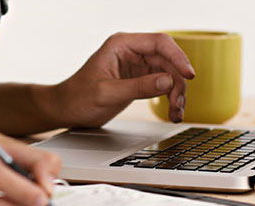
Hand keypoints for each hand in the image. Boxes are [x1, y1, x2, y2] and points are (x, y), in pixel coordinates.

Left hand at [46, 32, 196, 126]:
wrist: (66, 109)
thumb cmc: (77, 98)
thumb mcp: (107, 94)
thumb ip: (138, 87)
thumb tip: (167, 81)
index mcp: (121, 45)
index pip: (159, 43)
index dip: (178, 57)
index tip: (188, 75)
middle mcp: (132, 51)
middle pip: (168, 60)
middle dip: (177, 82)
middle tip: (177, 104)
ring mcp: (137, 64)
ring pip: (169, 74)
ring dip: (177, 93)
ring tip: (175, 113)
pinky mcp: (140, 78)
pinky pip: (163, 84)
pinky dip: (170, 98)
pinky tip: (172, 112)